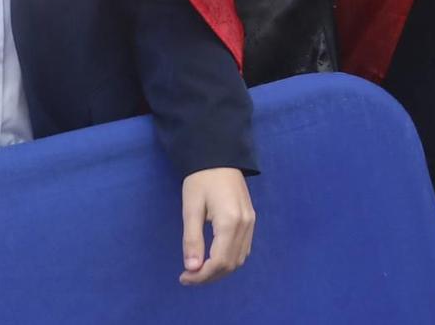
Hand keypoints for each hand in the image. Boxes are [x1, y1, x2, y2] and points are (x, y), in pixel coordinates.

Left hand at [179, 167, 254, 285]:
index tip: (183, 278)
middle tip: (188, 276)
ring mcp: (251, 222)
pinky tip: (213, 259)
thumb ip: (192, 240)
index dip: (201, 276)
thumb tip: (192, 268)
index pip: (219, 261)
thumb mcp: (191, 208)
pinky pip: (243, 249)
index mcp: (230, 222)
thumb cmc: (201, 179)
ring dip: (220, 271)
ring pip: (239, 259)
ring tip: (199, 270)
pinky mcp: (251, 220)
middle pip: (231, 264)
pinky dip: (229, 260)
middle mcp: (245, 225)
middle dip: (209, 276)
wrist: (220, 156)